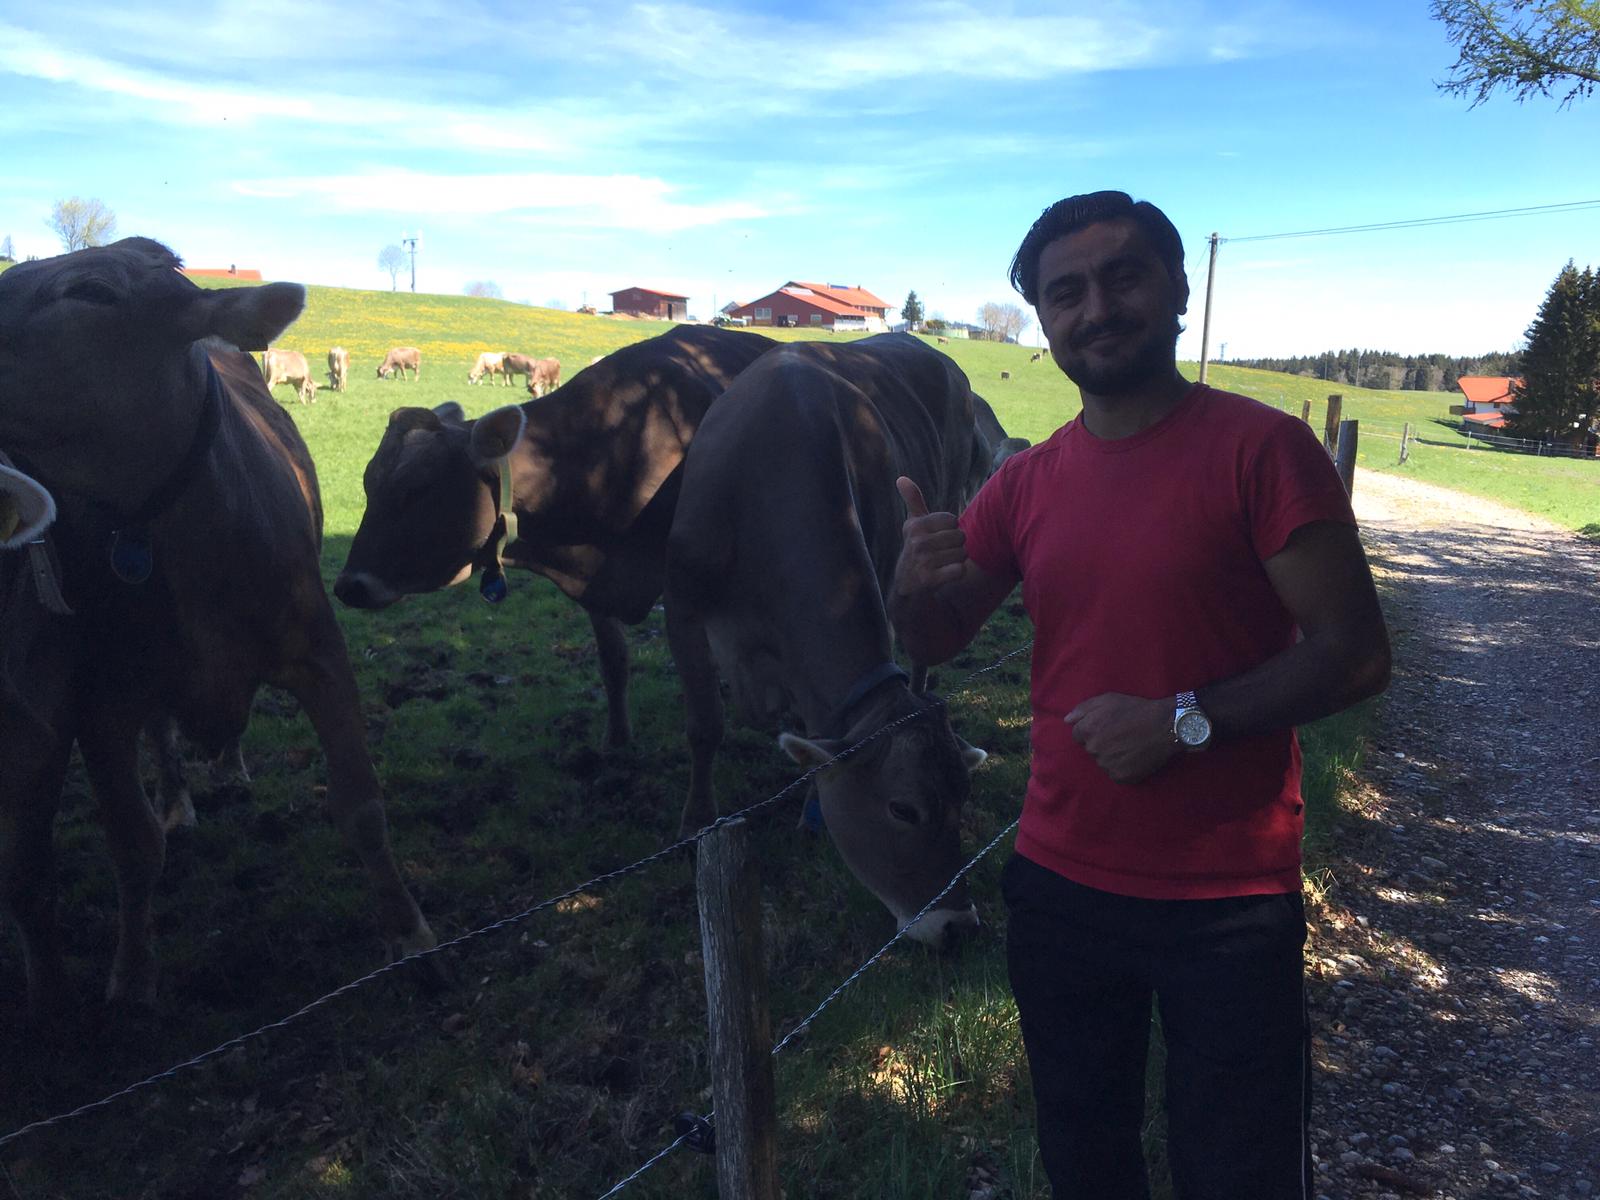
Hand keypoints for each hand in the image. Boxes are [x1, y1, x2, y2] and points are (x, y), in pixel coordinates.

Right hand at [893, 476, 966, 596]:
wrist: (906, 586)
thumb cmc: (916, 549)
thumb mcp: (913, 524)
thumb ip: (913, 500)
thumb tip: (901, 478)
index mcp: (915, 525)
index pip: (953, 520)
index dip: (950, 529)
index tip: (937, 538)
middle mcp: (917, 542)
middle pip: (961, 536)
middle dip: (956, 546)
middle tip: (941, 553)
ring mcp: (923, 561)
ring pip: (962, 554)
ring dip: (956, 560)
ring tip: (941, 564)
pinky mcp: (929, 580)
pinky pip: (960, 571)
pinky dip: (957, 574)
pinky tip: (944, 575)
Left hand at [1063, 693, 1177, 784]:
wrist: (1165, 726)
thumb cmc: (1136, 709)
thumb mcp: (1108, 699)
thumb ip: (1082, 709)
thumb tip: (1067, 721)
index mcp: (1087, 730)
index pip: (1078, 735)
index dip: (1092, 729)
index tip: (1107, 727)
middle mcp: (1093, 749)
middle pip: (1090, 749)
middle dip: (1101, 742)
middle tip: (1120, 735)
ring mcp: (1107, 765)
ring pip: (1103, 762)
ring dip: (1111, 756)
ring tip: (1129, 745)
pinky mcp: (1121, 777)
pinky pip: (1115, 773)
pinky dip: (1122, 767)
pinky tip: (1134, 756)